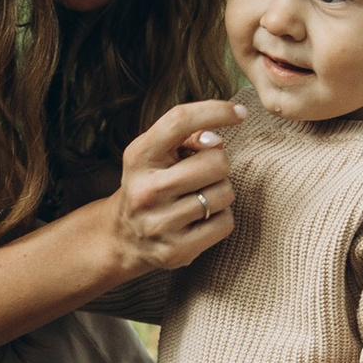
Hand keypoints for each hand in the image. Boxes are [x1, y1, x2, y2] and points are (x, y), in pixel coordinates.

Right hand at [108, 99, 236, 279]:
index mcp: (139, 157)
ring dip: (220, 192)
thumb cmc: (150, 183)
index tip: (240, 112)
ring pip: (224, 193)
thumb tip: (216, 141)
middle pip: (216, 162)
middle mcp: (146, 190)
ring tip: (199, 197)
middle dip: (219, 164)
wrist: (122, 237)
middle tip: (203, 174)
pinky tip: (201, 219)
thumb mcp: (156, 154)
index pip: (179, 121)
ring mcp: (160, 224)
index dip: (216, 111)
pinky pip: (225, 223)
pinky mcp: (176, 251)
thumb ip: (185, 136)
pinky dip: (221, 218)